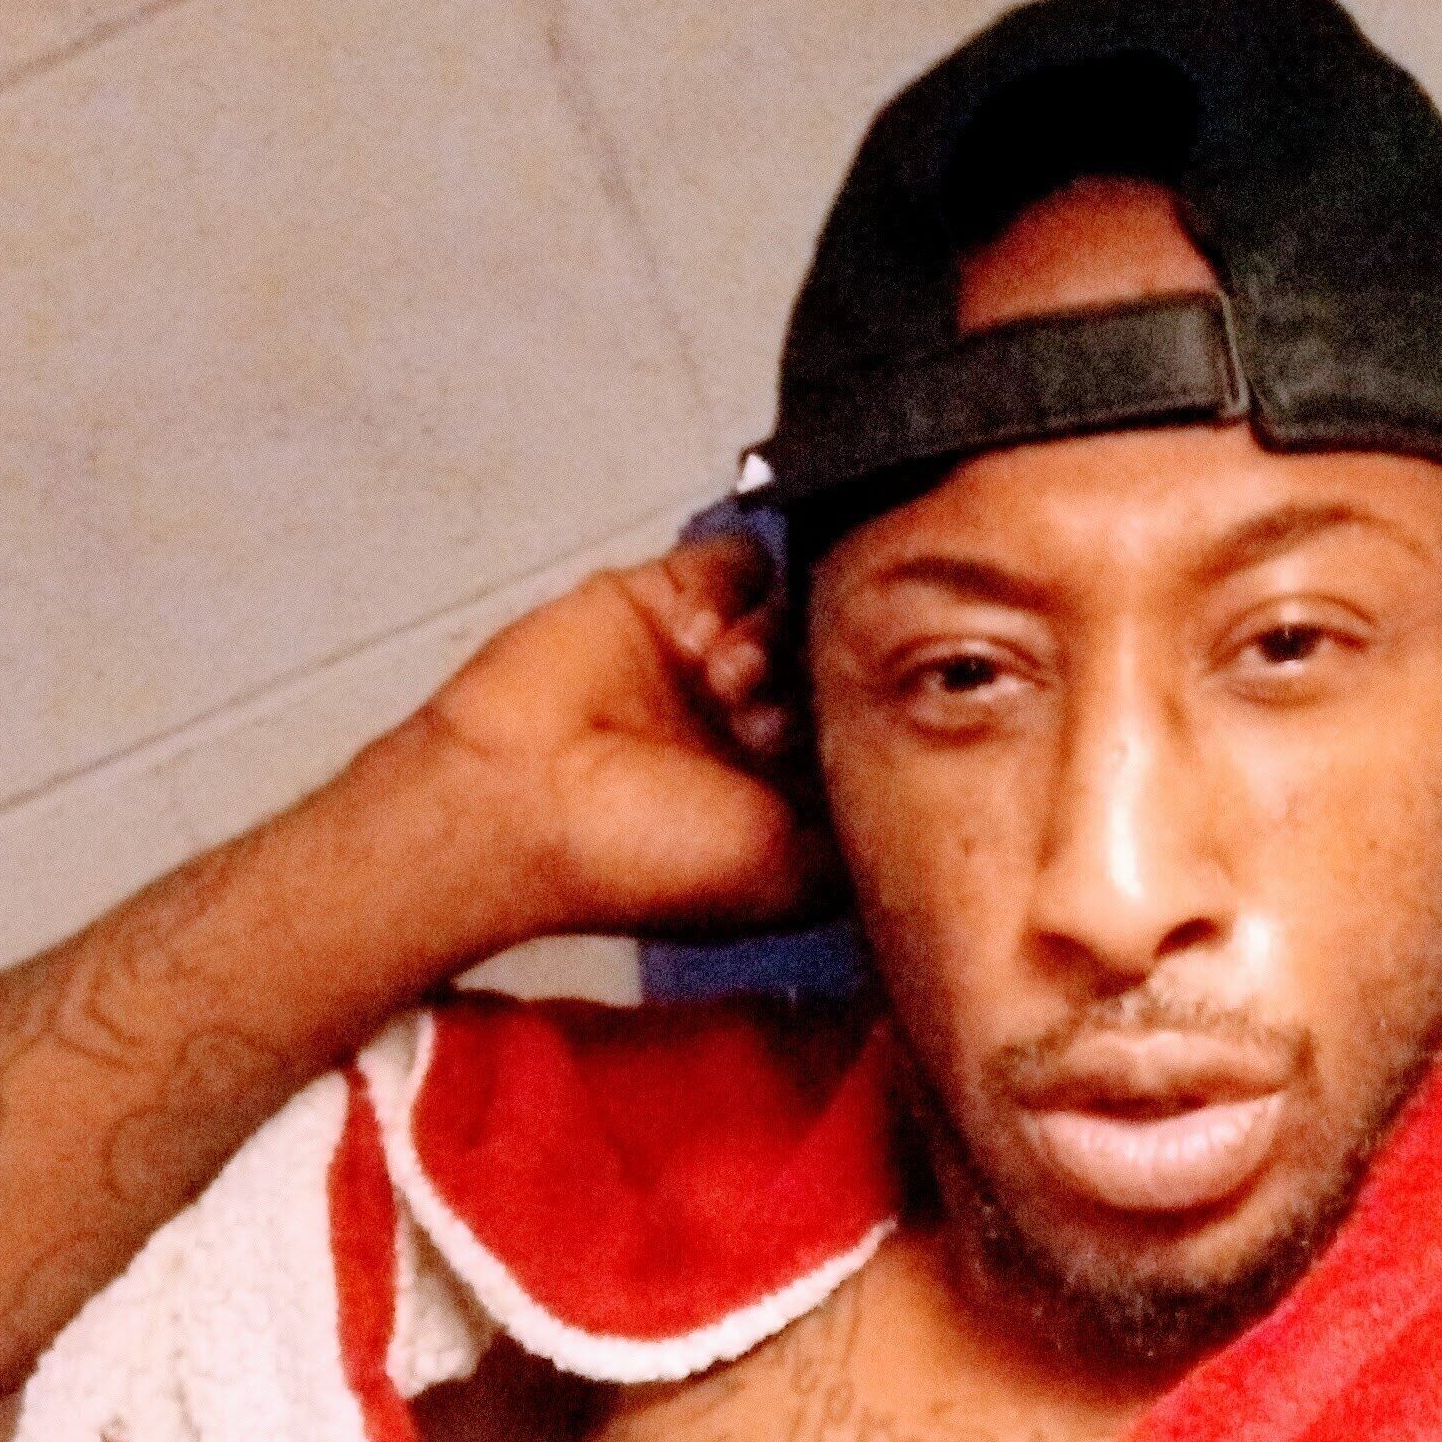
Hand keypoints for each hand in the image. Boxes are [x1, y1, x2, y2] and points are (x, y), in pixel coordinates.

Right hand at [421, 534, 841, 948]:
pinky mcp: (673, 599)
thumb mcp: (790, 881)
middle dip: (826, 684)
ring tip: (728, 690)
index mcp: (786, 796)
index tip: (855, 740)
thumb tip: (922, 797)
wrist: (519, 800)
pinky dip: (741, 589)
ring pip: (805, 607)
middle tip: (773, 724)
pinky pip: (745, 560)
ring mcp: (715, 658)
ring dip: (783, 640)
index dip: (875, 729)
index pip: (869, 734)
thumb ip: (861, 837)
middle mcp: (756, 726)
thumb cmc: (633, 862)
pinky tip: (705, 644)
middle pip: (844, 662)